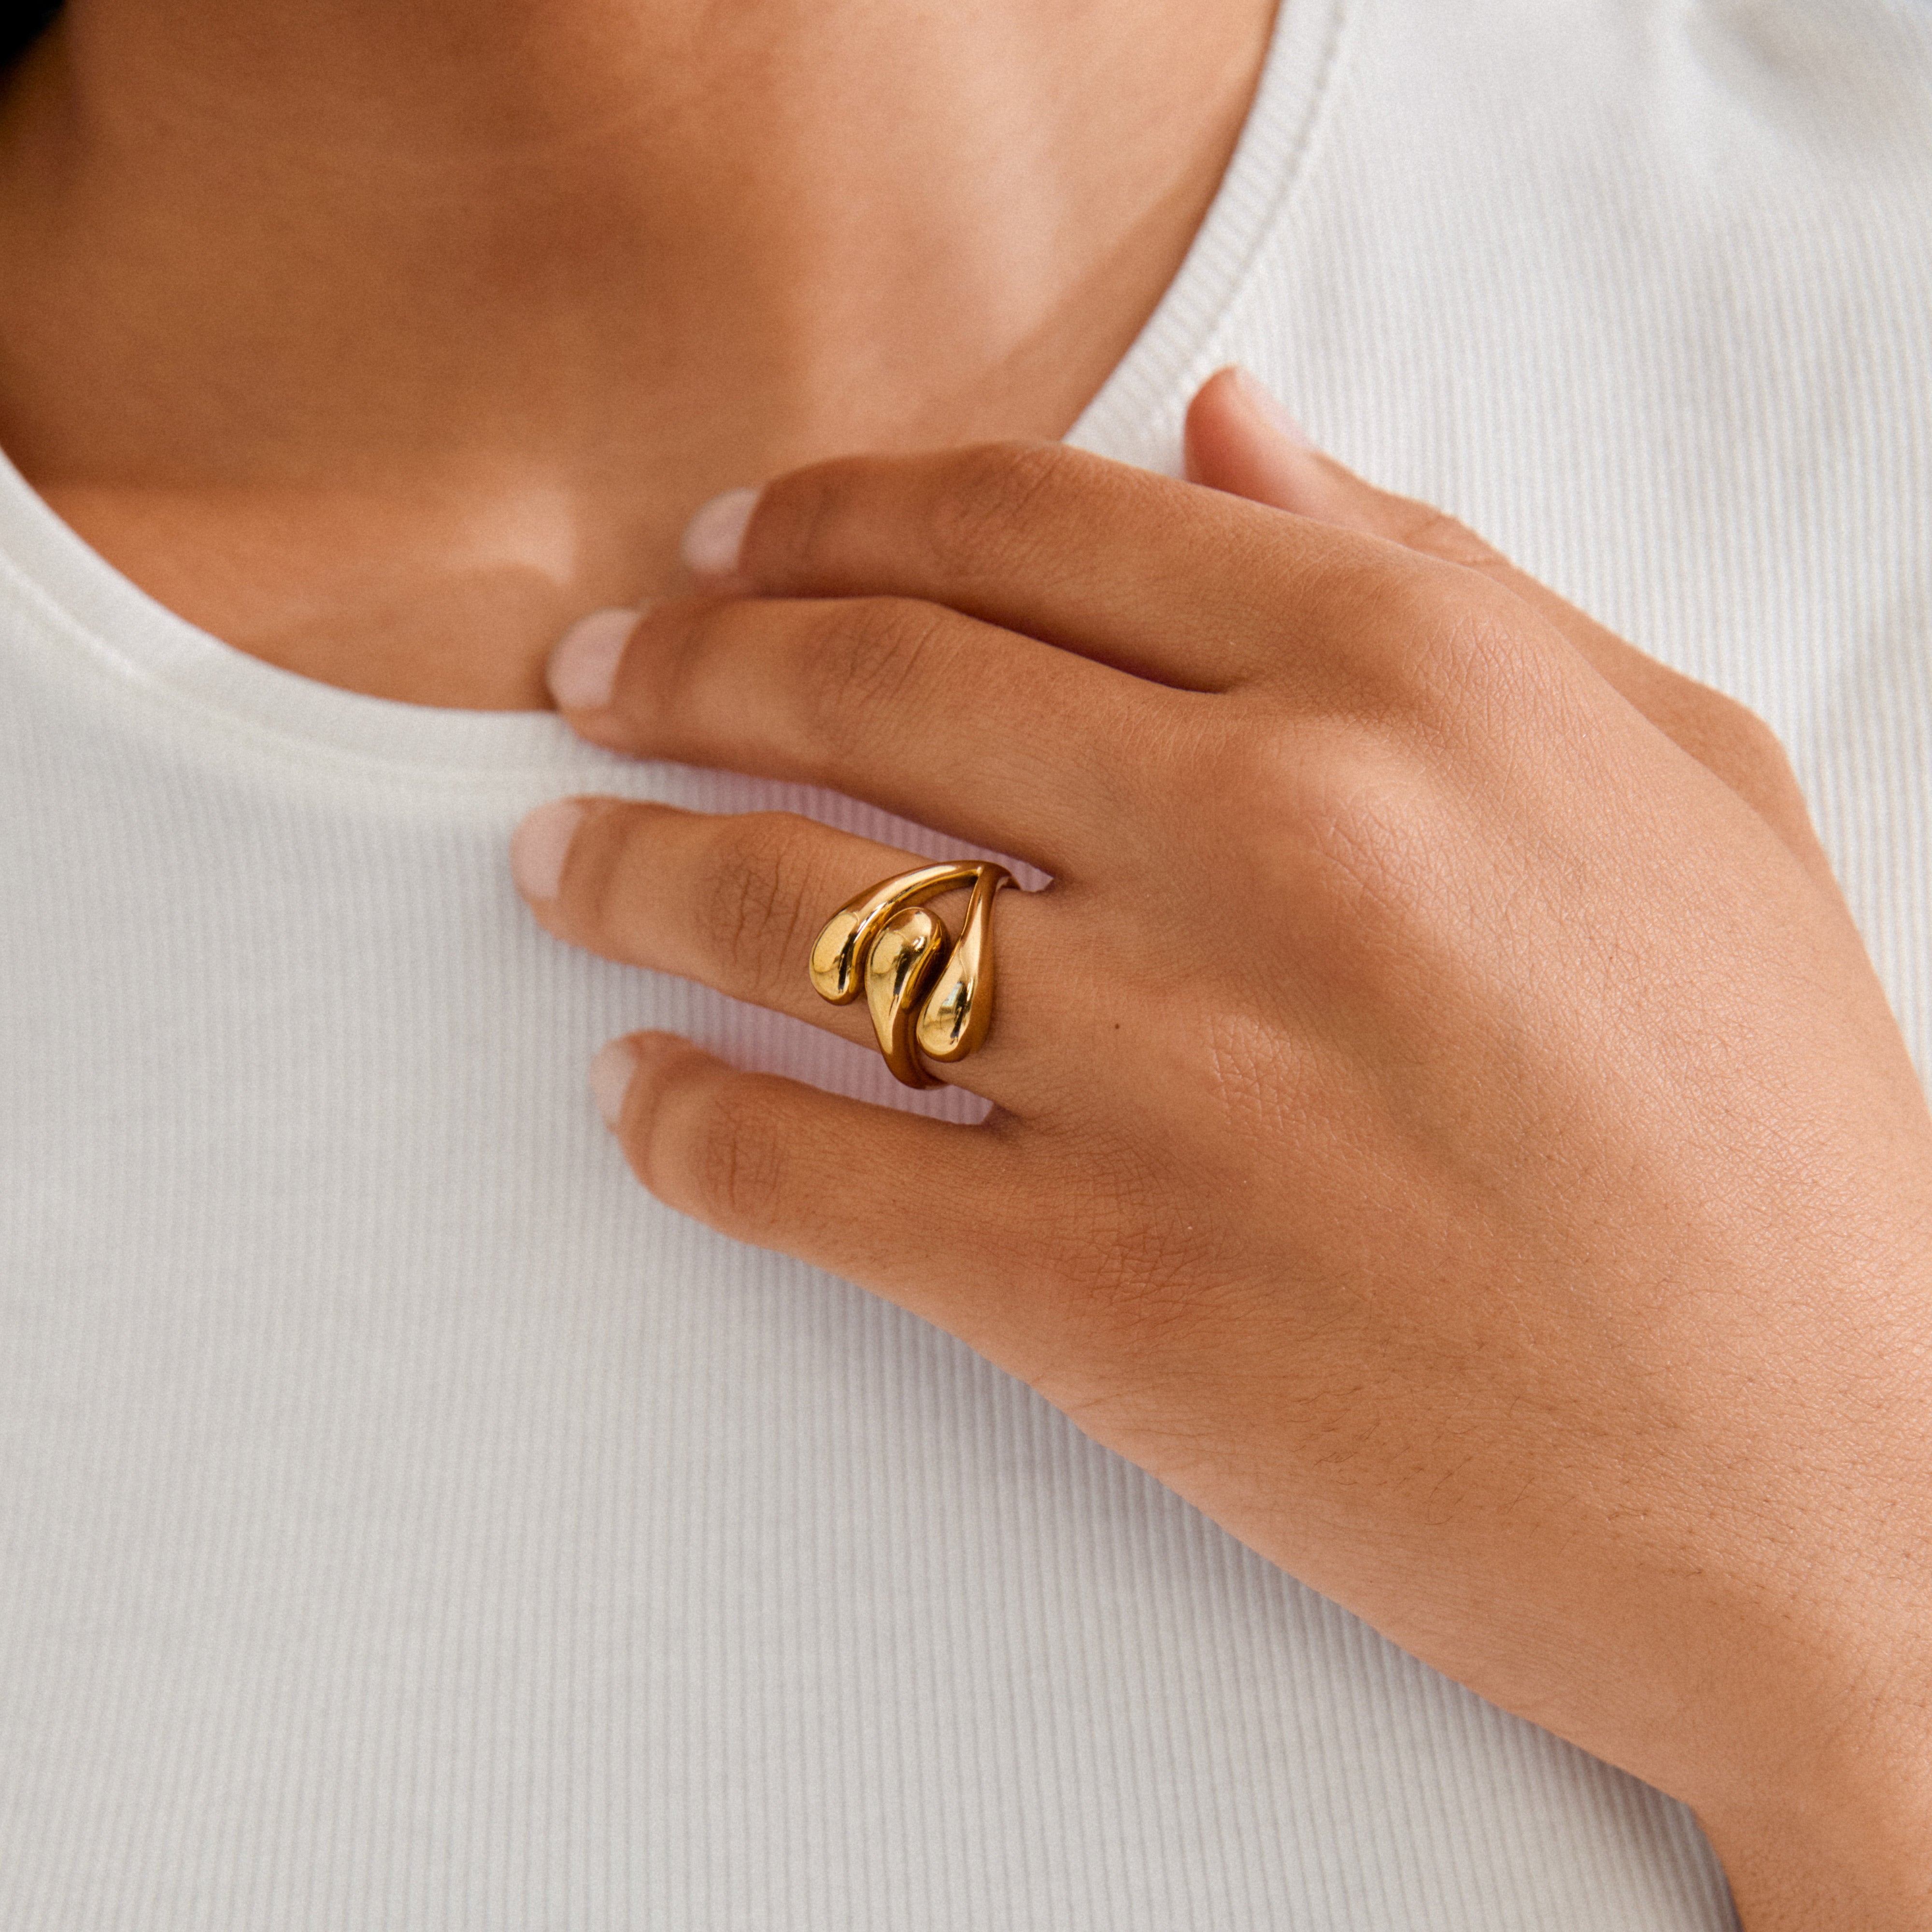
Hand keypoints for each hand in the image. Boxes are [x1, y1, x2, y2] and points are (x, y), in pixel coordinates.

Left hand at [513, 369, 1931, 1928]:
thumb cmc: (1783, 1136)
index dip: (834, 511)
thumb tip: (1227, 432)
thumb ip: (1441, 575)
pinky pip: (802, 1166)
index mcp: (1409, 684)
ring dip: (627, 870)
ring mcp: (1174, 1068)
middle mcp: (1273, 837)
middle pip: (867, 681)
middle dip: (682, 666)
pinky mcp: (1104, 1289)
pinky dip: (681, 1124)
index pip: (1027, 520)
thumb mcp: (1670, 781)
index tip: (731, 547)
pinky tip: (639, 1097)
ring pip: (789, 908)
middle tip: (595, 685)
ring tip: (554, 861)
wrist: (1846, 1487)